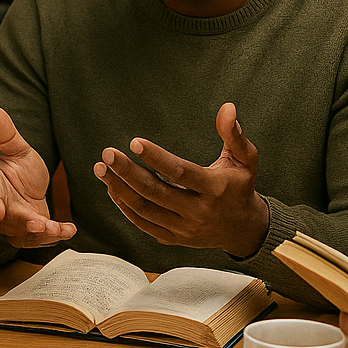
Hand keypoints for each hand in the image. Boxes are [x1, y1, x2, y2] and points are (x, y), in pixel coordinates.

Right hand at [0, 107, 75, 247]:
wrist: (24, 187)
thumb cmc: (14, 168)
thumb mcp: (15, 149)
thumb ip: (5, 133)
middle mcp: (0, 212)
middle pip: (8, 222)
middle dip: (23, 225)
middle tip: (38, 224)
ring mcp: (15, 226)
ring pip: (25, 235)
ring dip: (41, 235)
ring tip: (58, 229)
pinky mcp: (32, 233)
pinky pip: (41, 239)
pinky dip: (55, 236)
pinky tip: (70, 229)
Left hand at [93, 103, 268, 257]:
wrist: (242, 228)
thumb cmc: (240, 187)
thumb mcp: (246, 159)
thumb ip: (234, 134)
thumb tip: (227, 108)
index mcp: (214, 189)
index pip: (180, 172)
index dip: (156, 157)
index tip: (134, 142)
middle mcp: (198, 211)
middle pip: (156, 192)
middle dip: (128, 172)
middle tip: (108, 154)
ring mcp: (184, 228)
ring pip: (145, 210)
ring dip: (120, 189)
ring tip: (102, 169)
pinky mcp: (173, 238)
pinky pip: (143, 224)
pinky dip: (125, 206)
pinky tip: (112, 188)